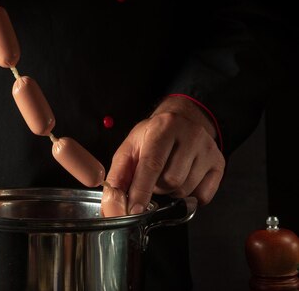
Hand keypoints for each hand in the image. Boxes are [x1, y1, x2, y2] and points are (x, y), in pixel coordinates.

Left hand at [105, 95, 224, 213]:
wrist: (182, 121)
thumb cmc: (153, 136)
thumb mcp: (130, 148)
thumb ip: (118, 175)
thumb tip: (111, 204)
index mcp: (163, 128)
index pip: (152, 164)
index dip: (141, 190)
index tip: (134, 210)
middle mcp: (190, 135)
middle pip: (170, 181)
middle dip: (156, 188)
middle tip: (153, 176)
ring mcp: (208, 150)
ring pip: (185, 191)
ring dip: (170, 192)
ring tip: (167, 174)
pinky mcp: (219, 164)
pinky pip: (202, 196)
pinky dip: (189, 196)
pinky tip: (184, 178)